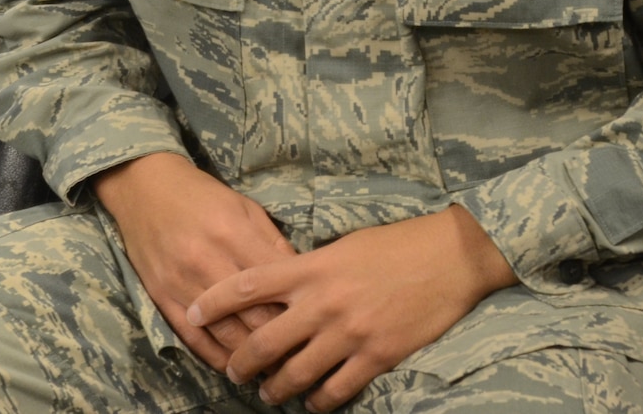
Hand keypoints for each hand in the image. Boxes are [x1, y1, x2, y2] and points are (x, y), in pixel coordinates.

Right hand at [92, 152, 297, 369]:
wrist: (144, 187)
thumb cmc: (201, 195)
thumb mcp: (245, 208)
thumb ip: (273, 244)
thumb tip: (302, 282)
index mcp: (233, 233)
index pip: (275, 285)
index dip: (298, 310)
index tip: (313, 326)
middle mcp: (207, 260)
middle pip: (254, 316)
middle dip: (281, 341)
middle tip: (300, 356)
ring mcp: (181, 282)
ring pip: (226, 334)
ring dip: (252, 358)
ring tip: (272, 369)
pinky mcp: (161, 296)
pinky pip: (192, 338)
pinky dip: (216, 358)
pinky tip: (233, 367)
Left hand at [186, 205, 517, 411]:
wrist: (450, 256)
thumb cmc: (396, 244)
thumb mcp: (343, 245)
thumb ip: (309, 267)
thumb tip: (280, 283)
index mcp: (311, 268)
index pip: (248, 285)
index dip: (214, 302)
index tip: (193, 313)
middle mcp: (323, 302)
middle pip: (264, 340)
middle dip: (241, 362)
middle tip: (232, 372)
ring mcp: (349, 332)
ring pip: (296, 373)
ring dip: (276, 388)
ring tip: (268, 393)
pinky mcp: (376, 356)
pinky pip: (336, 389)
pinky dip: (318, 401)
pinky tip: (312, 402)